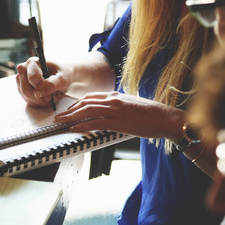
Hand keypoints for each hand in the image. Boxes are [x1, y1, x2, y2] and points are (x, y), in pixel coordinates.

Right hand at [15, 57, 70, 107]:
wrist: (61, 76)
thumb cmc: (62, 74)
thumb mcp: (63, 79)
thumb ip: (52, 84)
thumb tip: (40, 92)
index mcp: (33, 62)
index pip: (32, 79)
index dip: (42, 89)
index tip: (51, 95)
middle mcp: (24, 69)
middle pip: (27, 90)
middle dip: (40, 98)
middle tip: (51, 99)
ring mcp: (20, 79)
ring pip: (26, 96)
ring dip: (40, 101)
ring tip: (50, 97)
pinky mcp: (21, 88)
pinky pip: (27, 100)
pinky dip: (37, 103)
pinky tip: (44, 98)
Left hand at [55, 92, 183, 139]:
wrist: (165, 118)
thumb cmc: (151, 114)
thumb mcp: (131, 105)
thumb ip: (118, 106)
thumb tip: (108, 113)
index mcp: (116, 95)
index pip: (90, 97)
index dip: (77, 104)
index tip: (69, 110)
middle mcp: (113, 100)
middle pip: (85, 102)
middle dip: (70, 110)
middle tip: (59, 116)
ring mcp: (115, 110)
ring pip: (87, 111)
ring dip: (71, 117)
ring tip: (62, 122)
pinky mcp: (118, 122)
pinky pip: (95, 123)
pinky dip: (82, 125)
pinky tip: (74, 129)